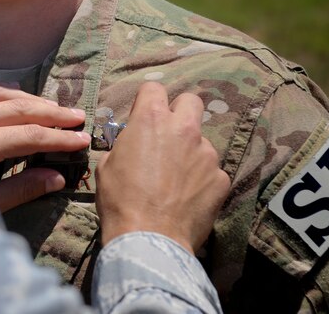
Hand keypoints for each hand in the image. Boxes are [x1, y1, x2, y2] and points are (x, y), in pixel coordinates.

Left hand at [0, 82, 90, 211]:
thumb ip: (19, 190)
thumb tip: (56, 178)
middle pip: (19, 107)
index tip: (82, 139)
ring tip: (52, 107)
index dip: (60, 138)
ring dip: (29, 98)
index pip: (29, 136)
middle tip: (77, 117)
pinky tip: (13, 94)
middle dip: (52, 112)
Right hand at [95, 82, 229, 252]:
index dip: (147, 100)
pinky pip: (212, 171)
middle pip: (191, 101)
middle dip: (180, 112)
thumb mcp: (107, 165)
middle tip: (168, 133)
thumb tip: (131, 144)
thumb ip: (124, 145)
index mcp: (151, 120)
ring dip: (190, 151)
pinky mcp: (221, 178)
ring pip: (202, 140)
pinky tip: (188, 197)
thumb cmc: (120, 200)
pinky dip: (201, 179)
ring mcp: (207, 153)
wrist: (149, 239)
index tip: (143, 114)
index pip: (154, 88)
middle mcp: (183, 129)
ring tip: (176, 179)